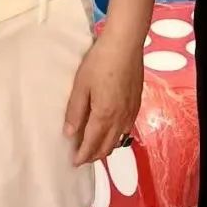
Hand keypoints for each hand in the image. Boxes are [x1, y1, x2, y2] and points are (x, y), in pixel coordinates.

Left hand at [64, 34, 142, 165]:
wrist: (126, 44)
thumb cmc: (100, 62)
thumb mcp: (81, 85)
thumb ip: (75, 111)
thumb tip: (69, 134)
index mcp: (104, 116)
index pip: (92, 144)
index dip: (82, 156)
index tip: (74, 163)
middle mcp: (120, 119)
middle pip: (107, 147)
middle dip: (94, 156)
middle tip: (82, 158)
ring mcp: (131, 112)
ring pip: (119, 140)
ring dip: (106, 148)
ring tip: (95, 147)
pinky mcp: (137, 103)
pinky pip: (127, 129)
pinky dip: (117, 137)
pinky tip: (112, 131)